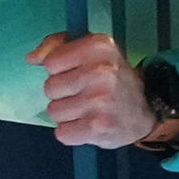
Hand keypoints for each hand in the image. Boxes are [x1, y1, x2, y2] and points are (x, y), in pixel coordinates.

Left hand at [31, 32, 167, 149]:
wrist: (147, 107)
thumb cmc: (111, 75)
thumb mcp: (90, 49)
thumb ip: (57, 46)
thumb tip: (31, 58)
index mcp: (98, 45)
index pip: (51, 62)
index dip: (59, 70)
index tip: (77, 73)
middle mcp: (100, 71)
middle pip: (49, 88)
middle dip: (62, 93)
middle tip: (84, 93)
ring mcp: (99, 100)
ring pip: (53, 112)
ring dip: (66, 114)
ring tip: (87, 109)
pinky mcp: (98, 127)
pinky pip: (62, 133)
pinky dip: (72, 132)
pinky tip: (87, 124)